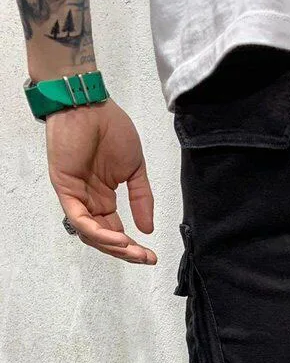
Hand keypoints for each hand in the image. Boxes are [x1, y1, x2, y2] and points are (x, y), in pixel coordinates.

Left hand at [46, 98, 155, 263]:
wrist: (89, 104)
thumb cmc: (110, 129)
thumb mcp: (135, 170)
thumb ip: (142, 198)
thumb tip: (148, 229)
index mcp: (103, 197)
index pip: (115, 230)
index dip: (132, 246)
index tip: (151, 255)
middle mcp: (89, 201)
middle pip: (103, 238)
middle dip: (125, 252)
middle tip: (145, 258)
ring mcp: (76, 196)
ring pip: (91, 234)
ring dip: (112, 246)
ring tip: (133, 252)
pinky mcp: (65, 189)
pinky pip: (80, 220)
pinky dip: (98, 232)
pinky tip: (119, 237)